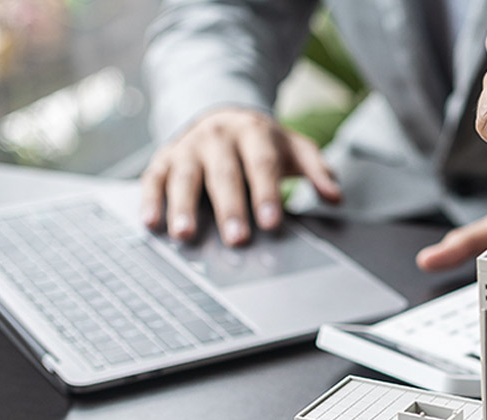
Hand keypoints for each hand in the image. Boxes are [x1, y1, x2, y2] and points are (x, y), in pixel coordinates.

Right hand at [140, 108, 342, 245]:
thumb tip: (335, 196)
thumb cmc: (260, 142)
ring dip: (183, 206)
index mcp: (254, 133)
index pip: (262, 165)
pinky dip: (150, 200)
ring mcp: (188, 147)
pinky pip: (153, 178)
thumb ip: (316, 170)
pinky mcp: (164, 159)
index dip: (267, 194)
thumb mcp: (293, 148)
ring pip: (184, 177)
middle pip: (224, 174)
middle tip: (236, 239)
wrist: (220, 113)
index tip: (271, 223)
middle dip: (230, 208)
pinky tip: (151, 222)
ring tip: (185, 235)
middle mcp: (218, 137)